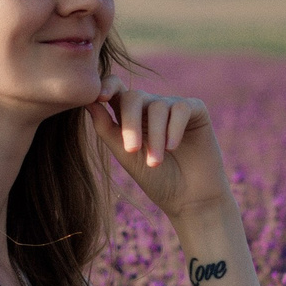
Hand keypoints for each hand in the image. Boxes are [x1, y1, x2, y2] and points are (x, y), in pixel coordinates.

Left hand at [89, 75, 230, 219]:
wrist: (190, 199)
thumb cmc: (156, 180)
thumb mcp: (126, 156)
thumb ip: (107, 129)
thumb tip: (88, 102)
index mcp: (131, 116)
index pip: (117, 88)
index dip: (108, 85)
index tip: (102, 97)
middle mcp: (152, 107)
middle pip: (134, 97)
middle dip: (130, 122)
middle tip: (132, 150)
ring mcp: (174, 108)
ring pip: (158, 106)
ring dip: (155, 137)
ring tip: (156, 163)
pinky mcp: (197, 112)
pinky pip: (181, 108)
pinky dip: (174, 127)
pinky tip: (173, 146)